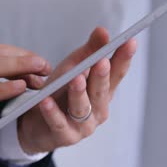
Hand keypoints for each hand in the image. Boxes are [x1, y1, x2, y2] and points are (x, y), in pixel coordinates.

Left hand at [17, 27, 136, 153]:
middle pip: (101, 91)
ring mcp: (83, 126)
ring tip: (76, 78)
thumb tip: (103, 30)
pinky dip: (52, 112)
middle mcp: (98, 110)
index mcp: (103, 92)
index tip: (129, 41)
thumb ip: (88, 52)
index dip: (123, 58)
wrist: (36, 123)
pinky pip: (58, 122)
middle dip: (102, 76)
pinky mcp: (64, 136)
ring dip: (79, 93)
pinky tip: (46, 101)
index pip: (116, 74)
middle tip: (102, 61)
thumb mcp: (73, 68)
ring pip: (82, 107)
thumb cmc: (58, 93)